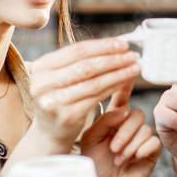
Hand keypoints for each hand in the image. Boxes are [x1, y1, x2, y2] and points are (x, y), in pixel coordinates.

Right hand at [26, 38, 139, 152]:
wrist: (49, 132)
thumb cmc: (60, 98)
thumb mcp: (60, 76)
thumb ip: (80, 61)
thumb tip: (114, 45)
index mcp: (42, 66)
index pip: (77, 51)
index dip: (103, 46)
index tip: (123, 44)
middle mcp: (43, 83)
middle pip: (86, 66)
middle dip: (114, 59)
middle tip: (133, 55)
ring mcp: (54, 101)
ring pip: (93, 83)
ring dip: (118, 73)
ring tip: (134, 67)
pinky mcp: (67, 116)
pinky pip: (96, 98)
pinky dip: (113, 88)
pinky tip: (125, 81)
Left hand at [80, 81, 160, 176]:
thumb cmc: (93, 164)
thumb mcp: (90, 138)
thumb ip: (104, 120)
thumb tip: (125, 108)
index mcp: (113, 118)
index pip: (121, 96)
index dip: (125, 82)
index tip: (129, 66)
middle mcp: (128, 125)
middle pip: (136, 113)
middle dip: (125, 131)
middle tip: (113, 147)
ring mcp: (141, 138)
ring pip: (145, 128)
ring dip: (130, 144)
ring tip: (119, 157)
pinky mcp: (152, 152)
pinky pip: (154, 141)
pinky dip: (141, 150)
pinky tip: (131, 159)